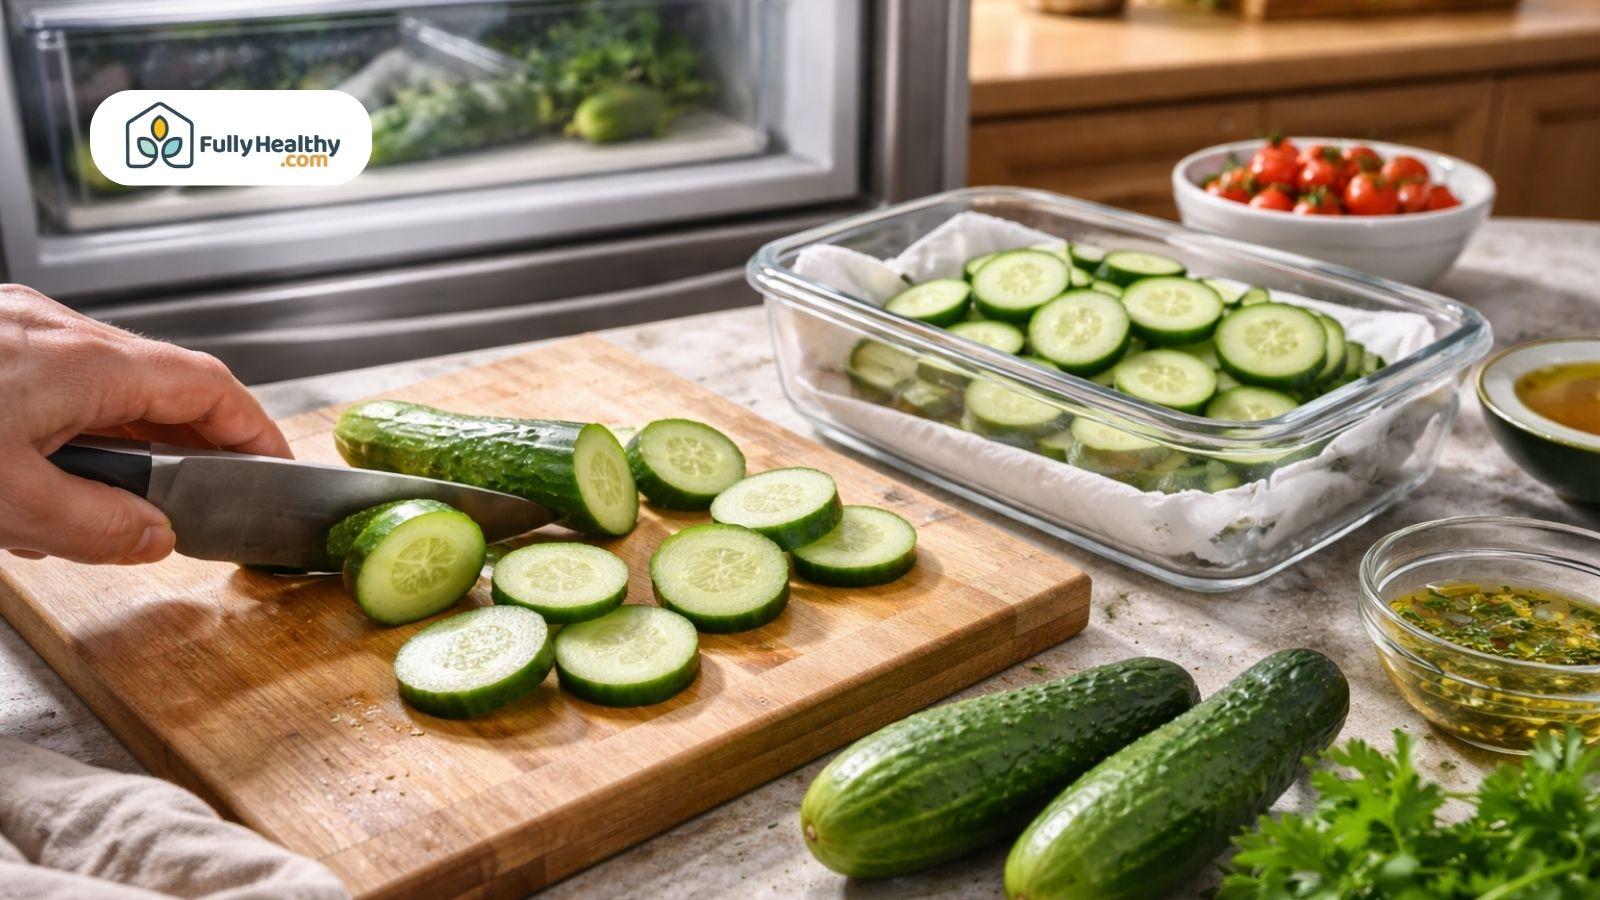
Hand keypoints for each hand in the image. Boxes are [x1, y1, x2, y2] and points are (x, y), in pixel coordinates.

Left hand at [0, 285, 289, 563]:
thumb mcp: (9, 502)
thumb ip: (94, 526)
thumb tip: (152, 537)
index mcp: (85, 361)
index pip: (207, 387)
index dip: (252, 430)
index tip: (273, 466)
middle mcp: (56, 329)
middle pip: (158, 384)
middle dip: (182, 446)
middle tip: (199, 501)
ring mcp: (18, 325)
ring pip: (102, 385)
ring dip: (118, 442)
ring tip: (104, 503)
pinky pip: (55, 380)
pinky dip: (68, 427)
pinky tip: (43, 475)